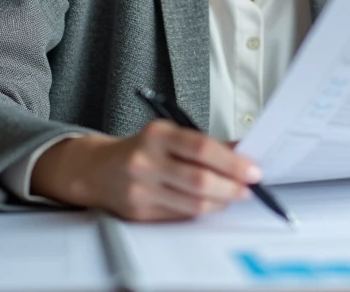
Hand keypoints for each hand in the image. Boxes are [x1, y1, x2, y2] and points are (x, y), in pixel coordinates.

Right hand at [31, 122, 259, 220]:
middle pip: (199, 180)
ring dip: (221, 201)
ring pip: (193, 203)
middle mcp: (146, 161)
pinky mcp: (140, 213)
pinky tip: (211, 203)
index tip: (252, 170)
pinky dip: (202, 210)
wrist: (97, 170)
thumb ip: (206, 143)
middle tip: (248, 187)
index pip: (201, 148)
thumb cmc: (141, 148)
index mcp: (157, 135)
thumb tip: (244, 150)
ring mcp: (141, 189)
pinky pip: (181, 215)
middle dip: (232, 186)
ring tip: (233, 194)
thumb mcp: (170, 134)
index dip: (232, 162)